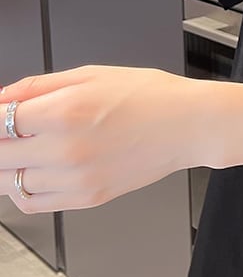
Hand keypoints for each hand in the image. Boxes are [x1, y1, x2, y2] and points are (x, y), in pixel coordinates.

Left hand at [0, 65, 200, 213]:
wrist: (190, 124)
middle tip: (9, 131)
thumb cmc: (152, 95)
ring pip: (8, 182)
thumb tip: (1, 97)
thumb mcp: (92, 74)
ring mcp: (75, 179)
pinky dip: (20, 189)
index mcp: (64, 111)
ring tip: (20, 149)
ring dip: (6, 164)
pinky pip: (32, 202)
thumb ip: (38, 86)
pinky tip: (32, 171)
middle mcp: (65, 150)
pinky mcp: (87, 197)